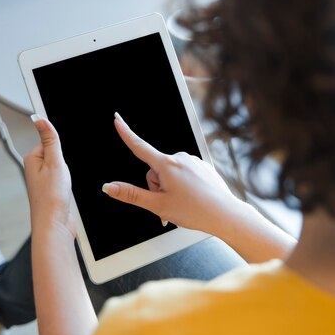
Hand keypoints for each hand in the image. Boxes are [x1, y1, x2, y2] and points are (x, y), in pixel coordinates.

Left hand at [24, 115, 75, 237]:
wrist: (54, 226)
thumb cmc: (51, 198)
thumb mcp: (55, 162)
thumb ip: (50, 139)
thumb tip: (39, 118)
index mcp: (32, 159)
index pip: (48, 140)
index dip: (60, 148)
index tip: (63, 159)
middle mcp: (34, 170)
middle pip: (56, 154)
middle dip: (66, 161)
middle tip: (64, 175)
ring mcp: (42, 181)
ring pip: (61, 167)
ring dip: (68, 173)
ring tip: (65, 185)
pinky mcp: (51, 191)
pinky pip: (63, 179)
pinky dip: (68, 182)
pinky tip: (68, 191)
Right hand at [102, 113, 242, 237]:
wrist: (225, 214)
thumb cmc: (195, 211)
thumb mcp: (157, 205)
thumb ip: (131, 194)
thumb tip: (109, 187)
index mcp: (167, 165)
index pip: (139, 146)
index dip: (126, 133)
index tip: (117, 119)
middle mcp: (180, 158)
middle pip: (155, 170)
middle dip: (157, 186)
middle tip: (168, 203)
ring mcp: (192, 161)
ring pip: (169, 173)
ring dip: (170, 187)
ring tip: (183, 203)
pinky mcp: (202, 166)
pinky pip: (184, 173)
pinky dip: (184, 185)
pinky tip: (193, 197)